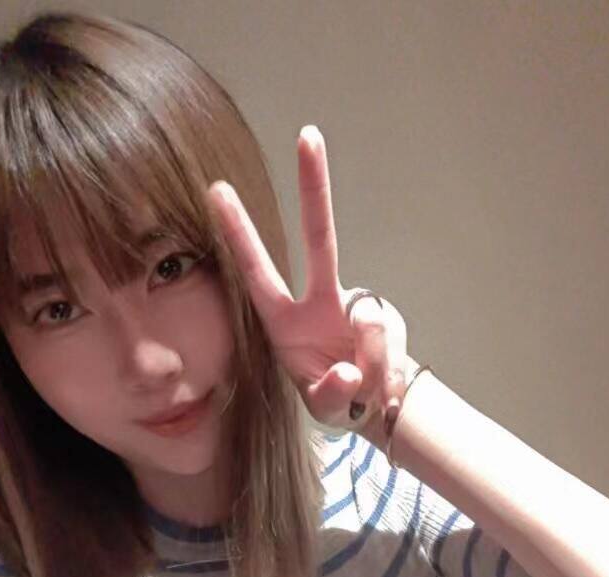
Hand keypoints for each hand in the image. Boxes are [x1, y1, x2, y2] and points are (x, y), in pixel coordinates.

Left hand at [204, 124, 408, 432]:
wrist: (376, 407)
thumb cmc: (336, 400)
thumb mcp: (325, 409)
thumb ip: (332, 393)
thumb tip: (350, 372)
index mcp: (285, 322)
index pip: (258, 270)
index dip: (239, 232)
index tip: (217, 189)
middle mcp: (320, 302)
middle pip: (320, 237)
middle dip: (315, 186)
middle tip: (307, 134)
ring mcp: (357, 306)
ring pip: (370, 318)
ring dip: (372, 362)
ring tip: (366, 389)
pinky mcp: (388, 317)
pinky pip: (390, 337)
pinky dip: (388, 366)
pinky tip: (383, 382)